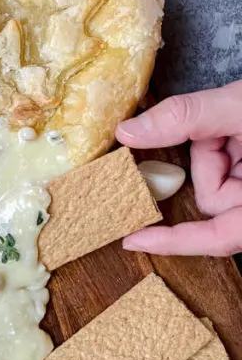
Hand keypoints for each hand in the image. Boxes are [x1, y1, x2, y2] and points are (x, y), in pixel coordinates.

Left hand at [116, 80, 241, 255]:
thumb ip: (188, 118)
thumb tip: (129, 133)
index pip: (218, 238)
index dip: (173, 241)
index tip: (132, 239)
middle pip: (215, 199)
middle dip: (209, 157)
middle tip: (221, 126)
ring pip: (223, 181)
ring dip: (221, 146)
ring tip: (240, 121)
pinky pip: (235, 169)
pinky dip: (230, 145)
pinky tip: (240, 126)